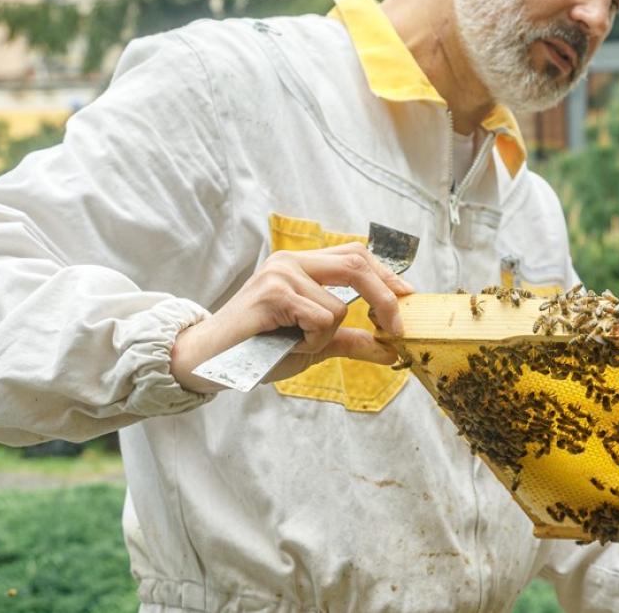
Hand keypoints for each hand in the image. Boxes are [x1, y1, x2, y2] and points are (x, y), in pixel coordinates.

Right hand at [170, 242, 414, 392]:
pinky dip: (310, 341)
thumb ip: (350, 341)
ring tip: (292, 342)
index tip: (408, 297)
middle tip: (395, 330)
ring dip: (324, 337)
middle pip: (358, 263)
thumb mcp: (315, 345)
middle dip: (385, 298)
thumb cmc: (258, 349)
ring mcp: (281, 273)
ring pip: (338, 306)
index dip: (387, 275)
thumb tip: (390, 350)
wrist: (210, 362)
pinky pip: (320, 319)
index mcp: (302, 264)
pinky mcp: (273, 292)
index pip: (356, 255)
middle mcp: (292, 261)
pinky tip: (283, 343)